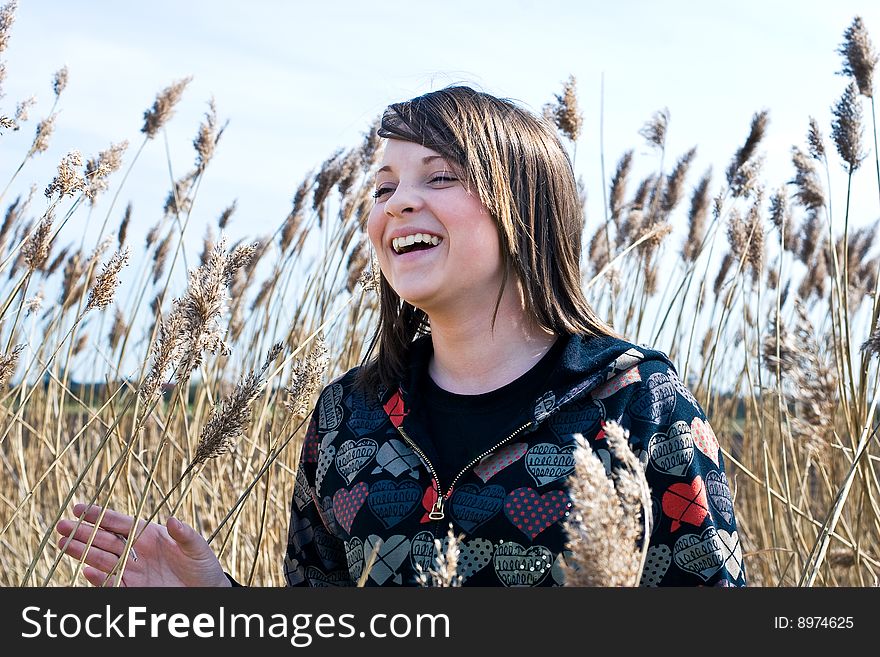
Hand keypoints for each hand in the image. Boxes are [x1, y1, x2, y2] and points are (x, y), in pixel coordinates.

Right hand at [56, 503, 231, 586]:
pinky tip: (86, 571)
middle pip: (104, 540)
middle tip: (62, 526)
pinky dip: (99, 578)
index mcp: (149, 535)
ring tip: (63, 544)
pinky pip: (111, 582)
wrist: (206, 593)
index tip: (79, 508)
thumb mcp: (198, 547)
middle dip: (83, 532)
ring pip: (101, 559)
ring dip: (83, 552)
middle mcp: (136, 551)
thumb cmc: (203, 566)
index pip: (120, 523)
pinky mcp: (132, 589)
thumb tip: (172, 520)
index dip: (100, 515)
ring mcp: (132, 570)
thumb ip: (184, 534)